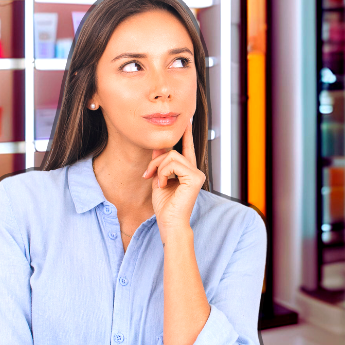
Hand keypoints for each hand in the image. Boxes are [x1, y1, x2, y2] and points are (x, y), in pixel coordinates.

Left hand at [143, 120, 205, 243]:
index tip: (185, 121)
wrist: (170, 223)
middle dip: (156, 161)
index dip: (186, 134)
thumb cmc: (165, 207)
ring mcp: (197, 174)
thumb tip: (158, 146)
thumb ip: (160, 163)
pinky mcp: (195, 178)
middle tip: (147, 174)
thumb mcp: (158, 179)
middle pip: (173, 152)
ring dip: (158, 168)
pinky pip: (173, 164)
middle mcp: (196, 171)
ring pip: (172, 156)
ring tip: (157, 183)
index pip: (187, 148)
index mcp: (188, 172)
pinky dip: (163, 173)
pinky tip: (163, 185)